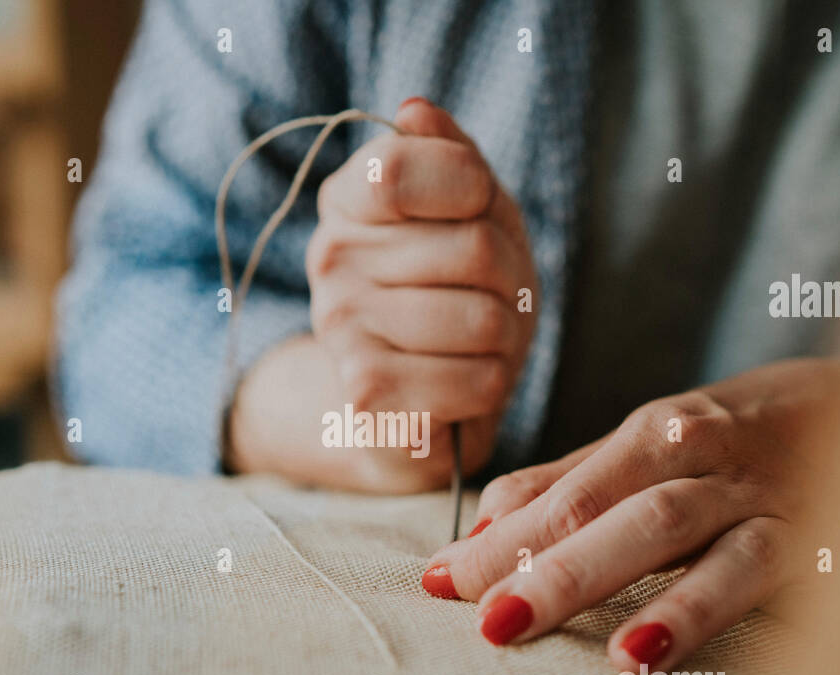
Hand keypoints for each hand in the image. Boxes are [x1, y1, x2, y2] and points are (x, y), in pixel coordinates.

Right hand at [302, 97, 538, 489]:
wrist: (418, 400)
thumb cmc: (456, 291)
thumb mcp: (470, 212)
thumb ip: (450, 155)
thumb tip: (415, 111)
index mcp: (347, 201)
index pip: (400, 169)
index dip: (470, 186)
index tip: (477, 209)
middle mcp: (330, 260)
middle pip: (475, 249)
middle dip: (510, 278)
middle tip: (490, 296)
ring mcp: (341, 331)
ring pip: (483, 320)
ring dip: (506, 337)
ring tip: (478, 342)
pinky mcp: (366, 397)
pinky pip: (479, 380)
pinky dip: (491, 385)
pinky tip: (461, 385)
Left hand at [421, 359, 839, 669]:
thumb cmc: (751, 436)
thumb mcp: (664, 445)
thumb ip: (576, 482)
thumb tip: (484, 521)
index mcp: (652, 434)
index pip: (558, 487)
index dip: (492, 532)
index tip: (435, 578)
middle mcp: (694, 455)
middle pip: (593, 504)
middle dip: (518, 554)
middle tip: (460, 603)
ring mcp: (750, 496)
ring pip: (655, 528)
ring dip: (581, 575)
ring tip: (514, 620)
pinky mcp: (805, 539)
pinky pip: (742, 575)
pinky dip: (688, 612)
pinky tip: (641, 655)